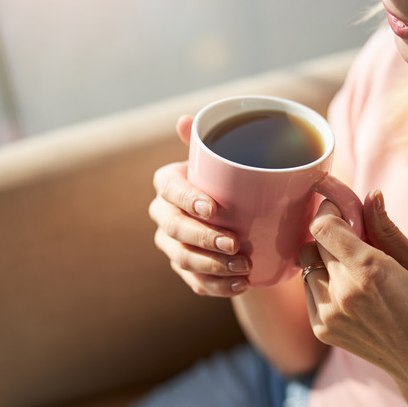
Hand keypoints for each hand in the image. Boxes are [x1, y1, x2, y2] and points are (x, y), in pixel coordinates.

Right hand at [148, 116, 251, 296]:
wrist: (243, 215)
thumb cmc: (232, 181)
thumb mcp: (227, 160)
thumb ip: (211, 141)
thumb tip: (185, 120)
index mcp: (169, 183)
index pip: (170, 189)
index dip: (188, 200)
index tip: (214, 208)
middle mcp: (164, 214)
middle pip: (174, 229)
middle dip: (203, 239)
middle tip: (235, 244)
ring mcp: (171, 244)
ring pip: (182, 259)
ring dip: (213, 266)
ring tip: (244, 268)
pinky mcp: (185, 269)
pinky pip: (195, 281)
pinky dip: (218, 286)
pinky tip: (241, 284)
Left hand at [300, 184, 407, 398]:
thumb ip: (387, 230)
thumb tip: (370, 196)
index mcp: (369, 270)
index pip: (323, 226)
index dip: (330, 211)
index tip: (342, 208)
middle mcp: (342, 292)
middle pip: (313, 243)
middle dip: (330, 233)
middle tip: (353, 236)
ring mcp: (329, 313)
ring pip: (306, 266)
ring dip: (324, 258)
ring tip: (353, 266)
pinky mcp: (322, 328)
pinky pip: (308, 290)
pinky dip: (322, 282)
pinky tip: (349, 289)